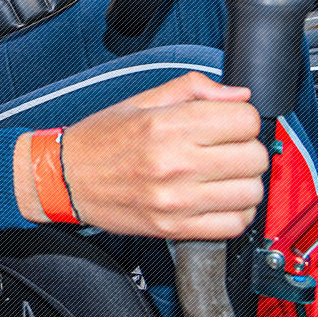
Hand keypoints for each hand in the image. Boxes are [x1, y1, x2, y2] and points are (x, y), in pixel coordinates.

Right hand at [13, 73, 269, 238]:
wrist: (63, 179)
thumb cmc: (99, 140)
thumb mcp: (141, 101)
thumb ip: (192, 89)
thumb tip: (238, 96)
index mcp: (166, 125)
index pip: (245, 119)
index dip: (242, 119)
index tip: (229, 124)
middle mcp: (174, 162)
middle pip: (254, 157)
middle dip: (246, 149)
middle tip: (226, 149)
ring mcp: (176, 199)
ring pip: (251, 192)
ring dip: (244, 183)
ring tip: (223, 176)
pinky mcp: (175, 227)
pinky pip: (234, 224)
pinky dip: (236, 213)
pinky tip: (219, 200)